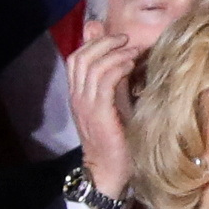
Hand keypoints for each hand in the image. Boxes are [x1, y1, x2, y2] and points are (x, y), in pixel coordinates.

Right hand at [70, 32, 152, 199]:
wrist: (109, 170)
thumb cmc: (118, 139)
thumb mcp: (117, 104)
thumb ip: (118, 82)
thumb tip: (126, 57)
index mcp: (79, 93)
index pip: (76, 58)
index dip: (95, 42)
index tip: (120, 38)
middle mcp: (77, 96)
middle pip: (81, 56)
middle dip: (104, 42)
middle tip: (126, 39)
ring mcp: (85, 104)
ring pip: (91, 65)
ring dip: (114, 53)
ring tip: (132, 51)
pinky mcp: (98, 113)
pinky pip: (103, 82)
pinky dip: (117, 68)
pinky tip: (131, 66)